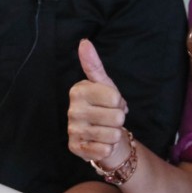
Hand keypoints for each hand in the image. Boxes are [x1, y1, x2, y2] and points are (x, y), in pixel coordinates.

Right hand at [67, 39, 130, 171]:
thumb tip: (84, 42)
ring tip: (105, 130)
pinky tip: (100, 143)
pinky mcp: (76, 148)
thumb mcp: (103, 84)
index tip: (110, 103)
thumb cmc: (103, 106)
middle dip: (118, 119)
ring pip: (112, 134)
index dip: (119, 102)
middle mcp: (72, 110)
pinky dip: (107, 148)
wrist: (100, 135)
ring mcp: (73, 130)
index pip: (114, 97)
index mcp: (78, 91)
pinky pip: (104, 150)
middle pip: (116, 117)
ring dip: (114, 134)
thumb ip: (94, 64)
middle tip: (109, 118)